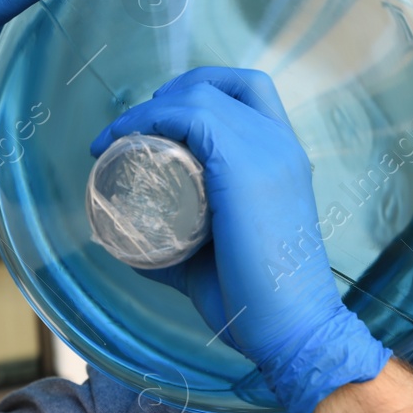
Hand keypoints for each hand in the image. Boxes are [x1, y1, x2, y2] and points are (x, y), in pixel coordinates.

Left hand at [88, 67, 392, 412]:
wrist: (295, 329)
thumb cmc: (257, 303)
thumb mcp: (212, 259)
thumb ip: (179, 248)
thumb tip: (128, 246)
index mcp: (285, 157)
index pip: (251, 89)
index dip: (202, 88)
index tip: (159, 120)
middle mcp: (281, 144)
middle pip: (223, 83)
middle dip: (170, 93)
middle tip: (130, 129)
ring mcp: (267, 151)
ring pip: (200, 95)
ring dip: (150, 108)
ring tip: (117, 139)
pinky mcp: (245, 167)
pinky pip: (191, 117)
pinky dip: (151, 119)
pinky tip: (125, 142)